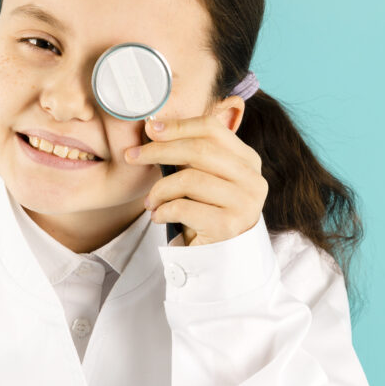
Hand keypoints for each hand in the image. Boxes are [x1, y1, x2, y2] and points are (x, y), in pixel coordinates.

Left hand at [125, 114, 267, 246]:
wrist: (220, 259)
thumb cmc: (207, 213)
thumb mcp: (204, 179)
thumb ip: (191, 156)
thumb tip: (154, 128)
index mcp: (247, 160)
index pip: (212, 129)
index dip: (178, 126)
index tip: (149, 129)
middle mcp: (252, 178)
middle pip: (199, 151)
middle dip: (159, 151)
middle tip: (132, 156)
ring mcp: (244, 203)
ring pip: (189, 179)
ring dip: (159, 189)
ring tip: (150, 201)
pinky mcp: (229, 226)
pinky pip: (184, 208)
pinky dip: (163, 210)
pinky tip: (158, 216)